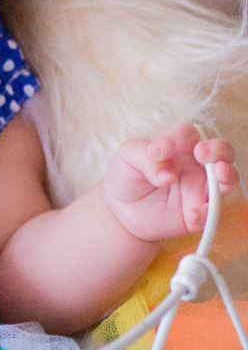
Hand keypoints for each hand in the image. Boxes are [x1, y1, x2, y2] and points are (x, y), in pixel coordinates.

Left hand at [102, 123, 236, 242]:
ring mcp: (201, 190)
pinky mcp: (198, 214)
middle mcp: (196, 166)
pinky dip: (206, 213)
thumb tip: (167, 175)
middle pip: (222, 150)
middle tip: (200, 152)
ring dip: (228, 174)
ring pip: (229, 179)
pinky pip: (211, 214)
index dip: (176, 139)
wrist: (121, 212)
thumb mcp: (127, 158)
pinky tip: (191, 214)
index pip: (187, 135)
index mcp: (180, 147)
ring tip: (218, 172)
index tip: (156, 151)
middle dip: (218, 149)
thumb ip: (145, 158)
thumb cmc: (128, 177)